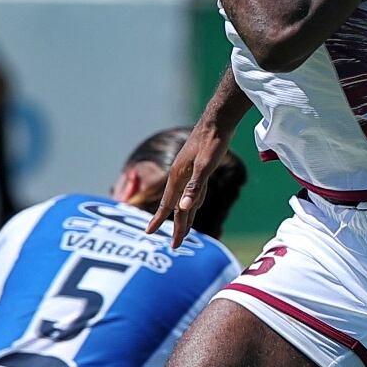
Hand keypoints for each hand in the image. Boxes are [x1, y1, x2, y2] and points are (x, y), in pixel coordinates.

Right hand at [145, 121, 233, 248]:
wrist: (218, 121)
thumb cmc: (212, 141)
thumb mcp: (205, 165)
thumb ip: (195, 187)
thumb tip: (184, 207)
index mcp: (178, 177)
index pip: (168, 205)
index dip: (159, 220)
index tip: (148, 233)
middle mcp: (181, 177)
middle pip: (177, 206)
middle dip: (175, 226)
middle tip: (175, 245)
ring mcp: (189, 173)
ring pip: (185, 200)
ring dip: (184, 217)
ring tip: (183, 232)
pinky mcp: (199, 169)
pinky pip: (194, 192)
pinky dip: (192, 203)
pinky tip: (193, 207)